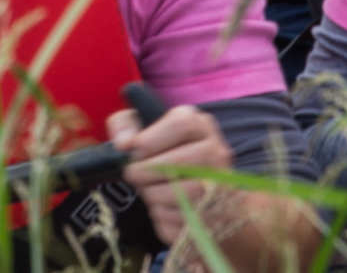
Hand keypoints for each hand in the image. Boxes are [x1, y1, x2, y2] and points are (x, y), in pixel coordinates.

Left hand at [107, 100, 231, 247]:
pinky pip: (186, 222)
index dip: (150, 140)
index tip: (132, 151)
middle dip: (146, 172)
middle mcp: (218, 153)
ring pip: (184, 196)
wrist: (192, 188)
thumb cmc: (159, 153)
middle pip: (181, 163)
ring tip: (147, 191)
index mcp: (199, 126)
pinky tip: (162, 208)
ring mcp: (223, 186)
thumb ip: (124, 126)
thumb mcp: (138, 129)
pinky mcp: (220, 217)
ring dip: (154, 196)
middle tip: (132, 175)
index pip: (182, 124)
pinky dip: (165, 219)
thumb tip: (124, 144)